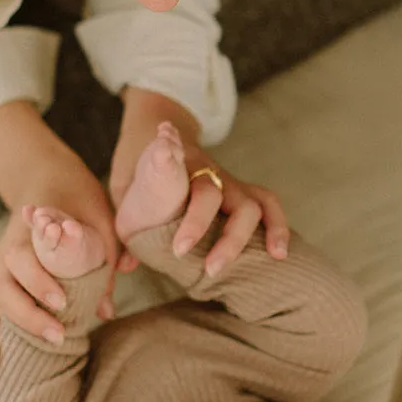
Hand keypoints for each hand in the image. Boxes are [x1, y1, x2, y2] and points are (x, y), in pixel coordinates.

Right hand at [0, 177, 117, 368]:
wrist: (49, 178)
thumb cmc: (79, 203)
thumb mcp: (100, 221)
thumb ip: (105, 259)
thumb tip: (105, 311)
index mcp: (30, 231)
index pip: (24, 256)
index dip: (39, 281)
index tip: (62, 302)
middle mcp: (8, 250)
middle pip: (3, 283)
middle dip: (27, 313)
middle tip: (58, 335)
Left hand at [110, 88, 289, 276]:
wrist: (160, 134)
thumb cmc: (140, 173)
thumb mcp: (121, 191)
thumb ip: (124, 226)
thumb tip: (125, 266)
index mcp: (173, 168)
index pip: (176, 176)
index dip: (180, 198)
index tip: (177, 238)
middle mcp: (205, 173)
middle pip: (211, 194)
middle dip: (201, 227)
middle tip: (182, 255)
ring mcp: (229, 182)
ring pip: (248, 203)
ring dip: (240, 237)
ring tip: (228, 267)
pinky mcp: (245, 192)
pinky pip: (269, 205)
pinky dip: (278, 228)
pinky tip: (279, 254)